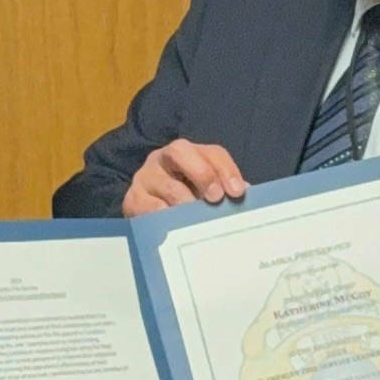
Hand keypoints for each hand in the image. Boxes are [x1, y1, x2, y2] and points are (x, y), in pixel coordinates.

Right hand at [122, 140, 247, 216]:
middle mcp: (163, 158)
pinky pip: (149, 207)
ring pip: (166, 183)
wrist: (146, 215)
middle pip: (180, 151)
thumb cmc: (185, 203)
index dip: (226, 169)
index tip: (238, 192)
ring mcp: (145, 177)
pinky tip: (175, 227)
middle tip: (215, 198)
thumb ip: (225, 192)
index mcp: (189, 154)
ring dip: (186, 202)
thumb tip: (248, 198)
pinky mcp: (132, 199)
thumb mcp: (206, 194)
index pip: (211, 152)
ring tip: (197, 219)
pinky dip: (165, 217)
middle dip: (202, 173)